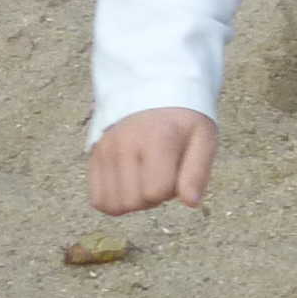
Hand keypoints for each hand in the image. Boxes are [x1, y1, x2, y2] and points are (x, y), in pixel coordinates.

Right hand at [90, 110, 216, 214]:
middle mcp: (125, 143)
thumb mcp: (203, 139)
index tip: (176, 171)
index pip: (156, 191)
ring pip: (114, 205)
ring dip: (133, 200)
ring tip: (145, 178)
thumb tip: (191, 203)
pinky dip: (115, 200)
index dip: (171, 190)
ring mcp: (105, 149)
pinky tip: (129, 184)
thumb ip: (198, 172)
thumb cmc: (182, 122)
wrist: (152, 92)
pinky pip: (98, 200)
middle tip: (160, 175)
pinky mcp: (94, 156)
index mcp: (157, 138)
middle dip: (152, 198)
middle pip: (134, 202)